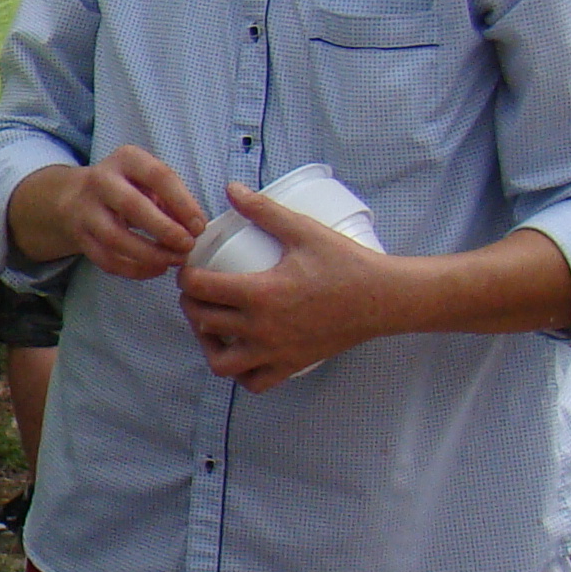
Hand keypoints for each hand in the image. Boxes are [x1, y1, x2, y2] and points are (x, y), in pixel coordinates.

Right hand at [49, 145, 205, 278]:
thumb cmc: (125, 188)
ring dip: (150, 254)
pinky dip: (134, 269)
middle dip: (165, 229)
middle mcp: (101, 180)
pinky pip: (105, 259)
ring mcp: (85, 209)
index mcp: (126, 159)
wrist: (74, 197)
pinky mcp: (79, 237)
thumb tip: (192, 228)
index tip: (198, 226)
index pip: (158, 176)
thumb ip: (170, 200)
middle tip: (187, 246)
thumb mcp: (147, 181)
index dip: (182, 203)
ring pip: (115, 237)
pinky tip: (155, 269)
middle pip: (132, 205)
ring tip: (173, 260)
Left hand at [175, 183, 405, 390]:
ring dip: (208, 345)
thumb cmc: (346, 263)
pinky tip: (242, 351)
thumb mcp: (304, 231)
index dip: (186, 276)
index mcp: (260, 293)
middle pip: (203, 322)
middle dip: (191, 305)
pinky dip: (241, 372)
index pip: (200, 288)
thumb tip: (232, 188)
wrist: (384, 298)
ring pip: (221, 363)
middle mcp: (262, 328)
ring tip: (213, 325)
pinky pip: (253, 383)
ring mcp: (275, 352)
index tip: (190, 268)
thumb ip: (264, 210)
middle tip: (198, 291)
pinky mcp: (291, 366)